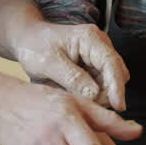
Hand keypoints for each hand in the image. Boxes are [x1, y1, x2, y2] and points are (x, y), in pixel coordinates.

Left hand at [13, 22, 128, 110]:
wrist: (26, 40)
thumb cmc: (35, 46)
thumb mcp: (49, 62)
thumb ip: (72, 78)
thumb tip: (95, 94)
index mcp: (90, 38)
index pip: (111, 63)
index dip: (116, 86)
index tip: (118, 106)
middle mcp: (99, 46)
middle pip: (116, 75)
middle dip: (106, 93)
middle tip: (84, 104)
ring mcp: (97, 58)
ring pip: (109, 84)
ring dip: (98, 96)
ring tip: (74, 98)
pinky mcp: (93, 69)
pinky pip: (100, 87)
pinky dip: (91, 95)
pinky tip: (75, 96)